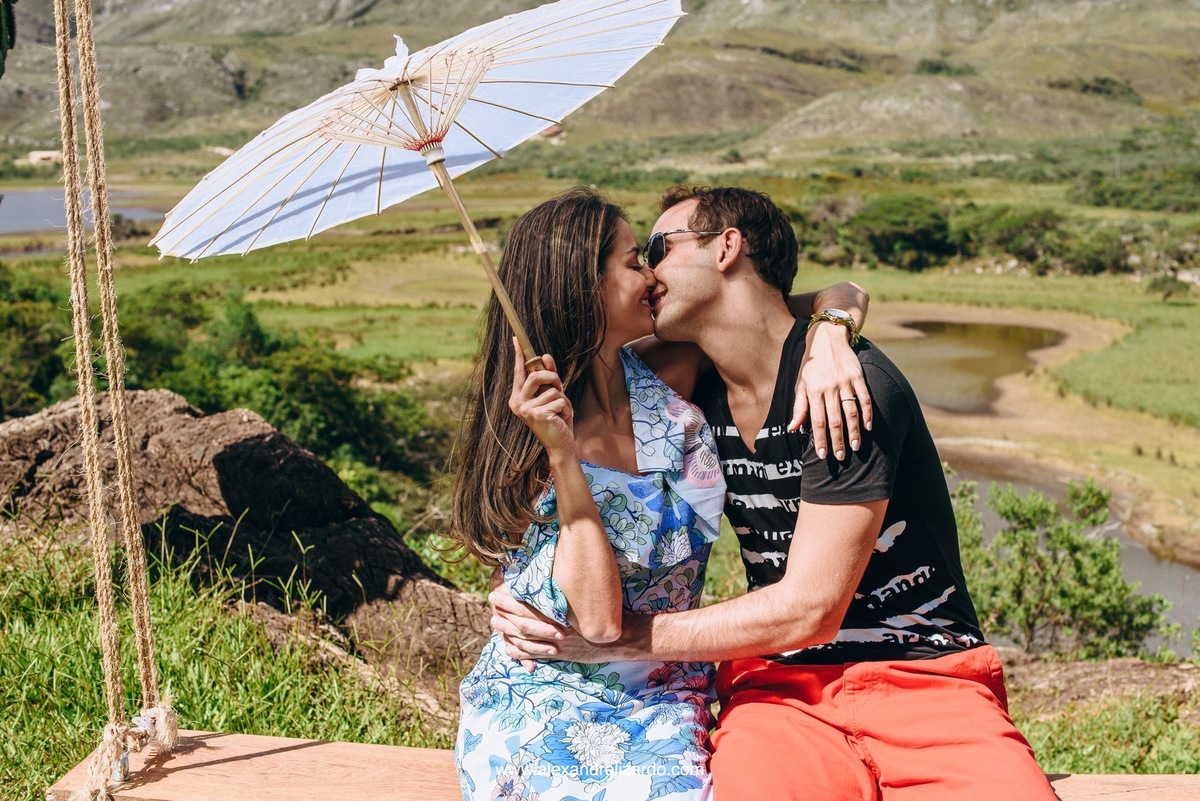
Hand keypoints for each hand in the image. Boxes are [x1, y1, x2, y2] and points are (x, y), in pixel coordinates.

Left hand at [490, 585, 615, 665]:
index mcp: (560, 612)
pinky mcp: (560, 654)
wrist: (619, 638)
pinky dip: (519, 653)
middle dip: (505, 610)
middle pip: (523, 619)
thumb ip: (566, 592)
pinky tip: (507, 648)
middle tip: (492, 601)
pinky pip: (535, 655)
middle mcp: (555, 627)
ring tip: (494, 621)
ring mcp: (556, 643)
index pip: (529, 604)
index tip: (499, 589)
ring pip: (525, 638)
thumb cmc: (605, 614)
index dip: (511, 598)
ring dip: (507, 629)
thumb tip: (551, 576)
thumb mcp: (584, 598)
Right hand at [509, 340, 573, 455]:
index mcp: (518, 396)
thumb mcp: (553, 395)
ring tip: (561, 412)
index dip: (519, 355)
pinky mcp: (537, 415)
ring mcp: (525, 410)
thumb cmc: (556, 419)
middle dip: (552, 378)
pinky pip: (558, 401)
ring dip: (563, 399)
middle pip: (535, 376)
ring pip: (552, 390)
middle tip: (559, 387)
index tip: (516, 339)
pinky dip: (566, 408)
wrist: (561, 444)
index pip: (519, 372)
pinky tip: (561, 419)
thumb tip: (545, 356)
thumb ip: (549, 377)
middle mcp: (517, 402)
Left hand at [789, 322, 872, 459]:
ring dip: (854, 431)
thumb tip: (792, 428)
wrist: (828, 337)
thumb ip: (799, 407)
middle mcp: (830, 387)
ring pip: (851, 412)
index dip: (820, 439)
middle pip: (835, 419)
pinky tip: (868, 427)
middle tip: (840, 457)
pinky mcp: (858, 376)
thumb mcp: (801, 383)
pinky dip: (868, 413)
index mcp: (814, 391)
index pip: (817, 420)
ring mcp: (845, 382)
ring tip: (855, 447)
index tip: (823, 454)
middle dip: (838, 440)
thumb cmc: (811, 364)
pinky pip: (865, 398)